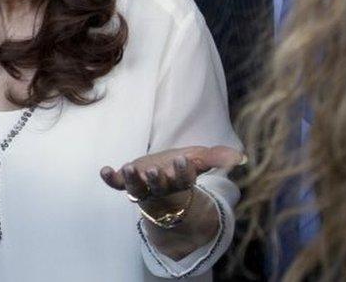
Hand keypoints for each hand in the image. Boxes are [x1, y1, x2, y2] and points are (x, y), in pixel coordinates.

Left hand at [100, 145, 243, 211]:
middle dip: (158, 181)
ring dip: (132, 180)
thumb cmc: (182, 166)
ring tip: (128, 168)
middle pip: (160, 188)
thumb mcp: (200, 158)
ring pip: (137, 189)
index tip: (184, 160)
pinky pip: (117, 184)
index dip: (184, 172)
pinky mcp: (126, 182)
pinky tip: (104, 170)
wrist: (161, 174)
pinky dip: (110, 179)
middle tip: (155, 171)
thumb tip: (241, 157)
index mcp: (181, 182)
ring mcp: (142, 187)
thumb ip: (218, 157)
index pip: (185, 180)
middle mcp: (161, 188)